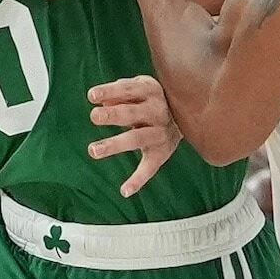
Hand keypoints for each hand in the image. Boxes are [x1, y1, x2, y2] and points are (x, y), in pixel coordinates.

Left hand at [87, 75, 179, 196]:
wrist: (188, 114)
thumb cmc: (151, 98)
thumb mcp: (139, 88)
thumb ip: (120, 92)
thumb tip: (102, 102)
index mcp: (150, 91)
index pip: (128, 89)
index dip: (110, 91)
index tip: (91, 96)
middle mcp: (158, 111)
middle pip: (132, 113)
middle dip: (113, 115)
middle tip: (93, 116)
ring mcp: (160, 133)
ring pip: (136, 139)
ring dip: (115, 144)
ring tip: (93, 150)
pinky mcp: (162, 153)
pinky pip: (150, 168)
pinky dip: (138, 180)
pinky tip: (125, 191)